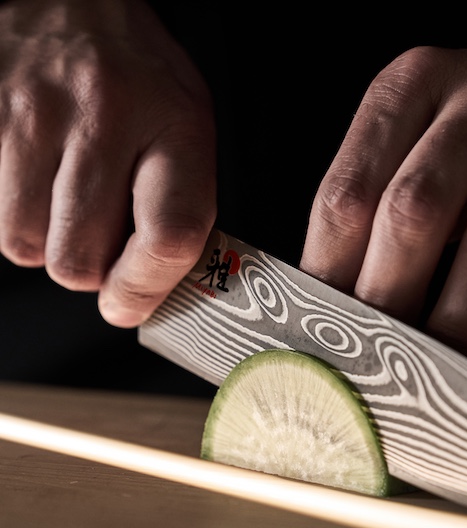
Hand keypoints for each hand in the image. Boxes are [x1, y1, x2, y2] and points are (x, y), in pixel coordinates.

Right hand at [0, 0, 216, 326]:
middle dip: (90, 269)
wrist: (78, 5)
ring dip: (50, 242)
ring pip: (25, 245)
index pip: (168, 237)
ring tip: (71, 200)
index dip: (144, 289)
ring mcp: (34, 116)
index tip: (129, 302)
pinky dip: (21, 215)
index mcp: (176, 127)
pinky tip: (44, 180)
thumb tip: (150, 288)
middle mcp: (104, 118)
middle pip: (78, 260)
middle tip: (103, 239)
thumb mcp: (189, 131)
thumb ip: (181, 209)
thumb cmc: (142, 79)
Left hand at [300, 46, 466, 380]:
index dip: (328, 272)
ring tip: (427, 370)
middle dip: (387, 300)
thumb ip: (367, 204)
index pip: (349, 193)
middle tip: (369, 360)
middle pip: (416, 211)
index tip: (319, 328)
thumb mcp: (403, 140)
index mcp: (411, 84)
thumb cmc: (458, 133)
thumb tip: (326, 299)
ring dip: (456, 322)